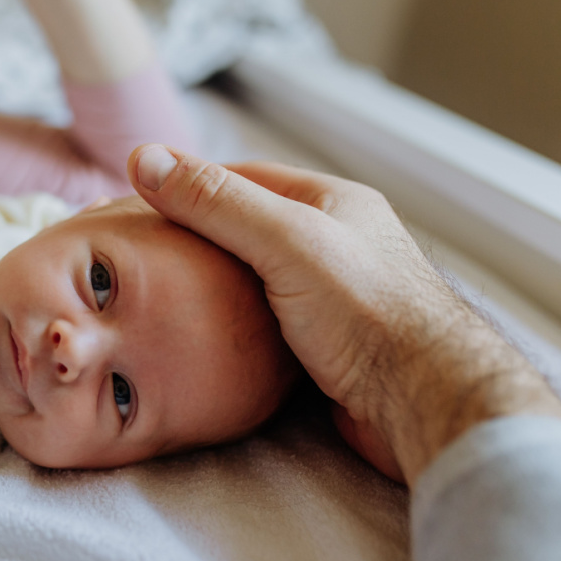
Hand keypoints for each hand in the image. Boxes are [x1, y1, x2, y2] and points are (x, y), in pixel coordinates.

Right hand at [127, 144, 560, 484]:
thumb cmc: (366, 313)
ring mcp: (332, 295)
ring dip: (211, 284)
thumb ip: (215, 201)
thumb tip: (143, 157)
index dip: (188, 184)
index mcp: (333, 202)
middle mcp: (335, 242)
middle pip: (246, 228)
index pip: (243, 178)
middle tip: (140, 251)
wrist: (423, 403)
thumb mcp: (284, 240)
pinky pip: (265, 321)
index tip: (137, 200)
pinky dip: (231, 322)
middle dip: (195, 237)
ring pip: (253, 278)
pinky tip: (202, 332)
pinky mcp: (326, 343)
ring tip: (158, 293)